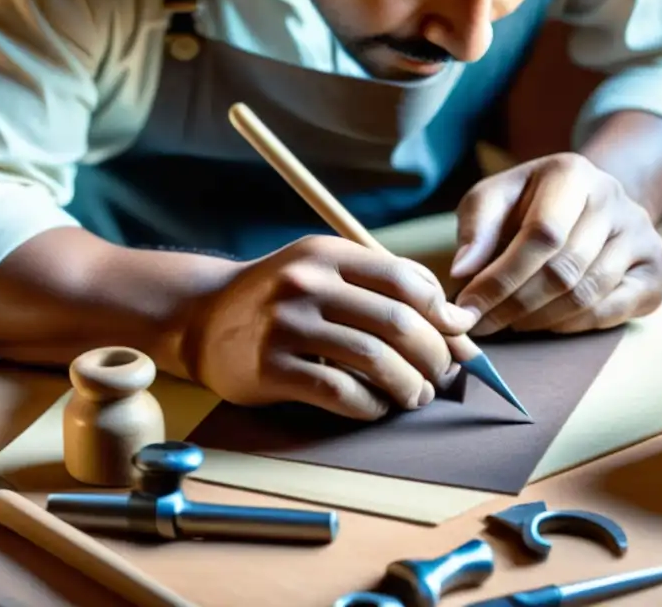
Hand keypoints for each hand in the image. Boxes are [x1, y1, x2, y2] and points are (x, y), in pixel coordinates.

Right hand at [182, 235, 475, 419]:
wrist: (203, 317)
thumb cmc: (281, 298)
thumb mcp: (326, 272)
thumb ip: (385, 288)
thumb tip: (458, 323)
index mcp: (327, 253)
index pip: (404, 279)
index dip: (442, 313)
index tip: (457, 338)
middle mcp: (306, 282)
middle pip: (396, 321)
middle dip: (433, 354)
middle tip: (442, 375)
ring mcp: (284, 324)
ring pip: (373, 358)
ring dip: (408, 385)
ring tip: (417, 396)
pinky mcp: (269, 367)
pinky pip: (338, 392)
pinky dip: (369, 405)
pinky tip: (378, 408)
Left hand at [449, 152, 661, 334]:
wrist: (589, 202)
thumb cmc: (529, 203)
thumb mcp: (494, 199)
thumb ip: (475, 229)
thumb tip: (463, 272)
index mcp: (572, 172)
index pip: (541, 234)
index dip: (501, 278)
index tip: (468, 306)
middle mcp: (615, 199)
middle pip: (564, 269)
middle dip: (515, 305)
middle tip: (483, 324)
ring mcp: (642, 235)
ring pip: (587, 295)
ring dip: (539, 319)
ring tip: (509, 322)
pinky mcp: (654, 272)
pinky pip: (610, 312)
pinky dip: (570, 325)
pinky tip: (544, 323)